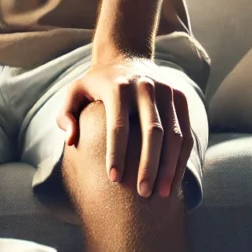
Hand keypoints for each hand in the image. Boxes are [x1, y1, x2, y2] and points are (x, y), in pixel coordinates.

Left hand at [56, 56, 192, 198]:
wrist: (126, 56)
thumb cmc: (97, 84)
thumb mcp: (74, 92)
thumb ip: (65, 115)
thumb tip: (71, 140)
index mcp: (118, 88)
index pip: (119, 125)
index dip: (116, 154)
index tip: (114, 180)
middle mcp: (146, 87)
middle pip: (152, 132)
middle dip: (148, 165)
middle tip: (142, 194)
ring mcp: (168, 92)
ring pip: (174, 134)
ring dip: (169, 166)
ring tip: (162, 194)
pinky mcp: (181, 98)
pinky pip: (185, 132)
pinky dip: (181, 158)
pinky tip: (173, 180)